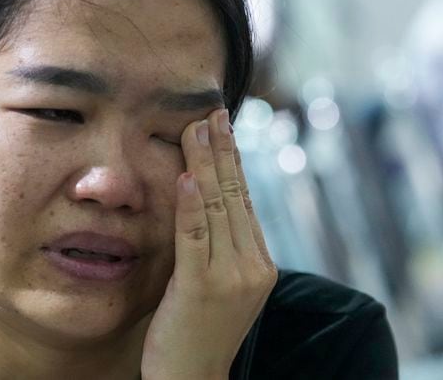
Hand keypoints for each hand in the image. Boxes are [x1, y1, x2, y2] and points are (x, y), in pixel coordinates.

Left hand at [141, 108, 276, 379]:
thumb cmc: (196, 331)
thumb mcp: (215, 284)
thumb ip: (216, 246)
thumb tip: (201, 199)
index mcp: (258, 262)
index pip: (244, 200)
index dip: (231, 161)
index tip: (222, 127)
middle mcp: (252, 265)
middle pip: (235, 195)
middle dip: (222, 150)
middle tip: (212, 111)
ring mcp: (231, 276)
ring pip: (217, 207)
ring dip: (205, 163)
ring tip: (196, 127)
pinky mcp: (203, 287)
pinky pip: (196, 236)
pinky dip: (190, 203)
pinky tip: (185, 175)